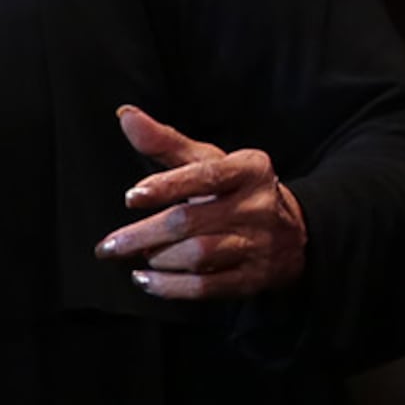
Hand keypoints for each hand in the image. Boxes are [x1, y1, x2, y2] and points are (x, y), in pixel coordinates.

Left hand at [96, 104, 307, 300]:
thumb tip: (126, 116)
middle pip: (192, 221)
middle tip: (110, 245)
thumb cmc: (238, 190)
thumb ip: (167, 142)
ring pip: (199, 255)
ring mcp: (257, 245)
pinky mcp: (252, 278)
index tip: (131, 197)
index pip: (205, 176)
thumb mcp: (211, 160)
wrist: (295, 231)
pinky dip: (170, 287)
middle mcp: (257, 206)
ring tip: (134, 257)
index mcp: (249, 170)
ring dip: (158, 259)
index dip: (166, 186)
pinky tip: (147, 280)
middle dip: (144, 234)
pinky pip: (206, 287)